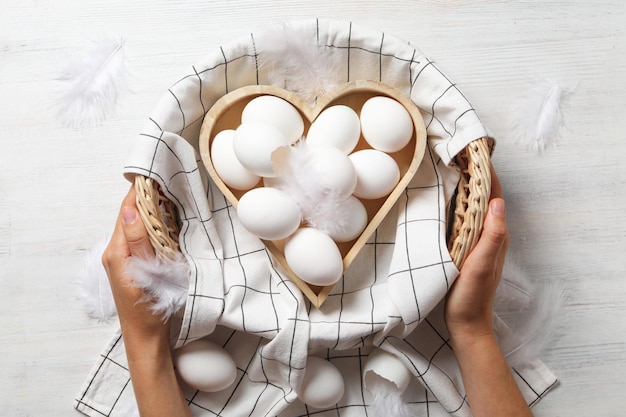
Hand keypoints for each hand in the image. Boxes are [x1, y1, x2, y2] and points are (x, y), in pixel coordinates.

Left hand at [102, 183, 191, 416]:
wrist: (146, 338)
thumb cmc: (146, 311)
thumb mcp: (143, 275)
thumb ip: (137, 242)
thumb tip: (129, 210)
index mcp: (117, 251)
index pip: (126, 211)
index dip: (139, 191)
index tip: (154, 173)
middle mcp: (117, 251)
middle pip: (130, 215)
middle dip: (147, 197)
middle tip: (168, 181)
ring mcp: (125, 258)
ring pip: (138, 225)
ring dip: (151, 210)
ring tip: (170, 195)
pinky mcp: (134, 264)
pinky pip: (142, 237)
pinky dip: (154, 226)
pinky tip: (167, 222)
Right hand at [445, 166, 509, 342]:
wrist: (465, 322)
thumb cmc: (473, 295)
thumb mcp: (482, 265)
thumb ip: (493, 236)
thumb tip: (498, 202)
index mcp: (497, 235)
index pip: (495, 196)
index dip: (488, 173)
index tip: (477, 151)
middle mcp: (490, 234)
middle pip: (486, 197)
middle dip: (477, 174)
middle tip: (460, 152)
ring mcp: (478, 241)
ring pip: (475, 207)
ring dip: (468, 187)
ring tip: (454, 167)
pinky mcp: (466, 247)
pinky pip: (465, 219)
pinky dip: (459, 204)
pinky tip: (447, 199)